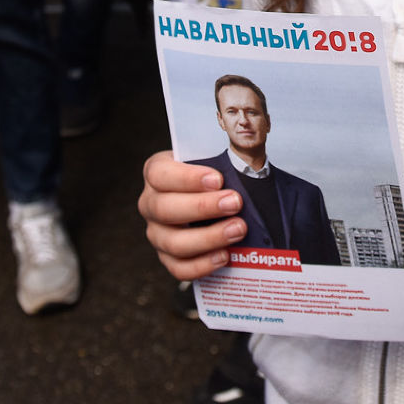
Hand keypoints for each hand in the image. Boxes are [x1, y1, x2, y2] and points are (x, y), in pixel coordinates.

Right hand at [137, 150, 247, 280]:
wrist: (222, 200)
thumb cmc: (219, 174)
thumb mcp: (225, 153)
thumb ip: (240, 141)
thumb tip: (251, 135)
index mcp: (157, 172)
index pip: (160, 174)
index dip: (187, 178)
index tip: (217, 179)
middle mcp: (151, 204)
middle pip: (164, 209)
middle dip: (202, 207)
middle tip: (235, 203)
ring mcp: (158, 234)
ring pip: (173, 242)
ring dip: (208, 237)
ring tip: (238, 229)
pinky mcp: (169, 258)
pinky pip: (180, 268)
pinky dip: (203, 264)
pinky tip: (225, 255)